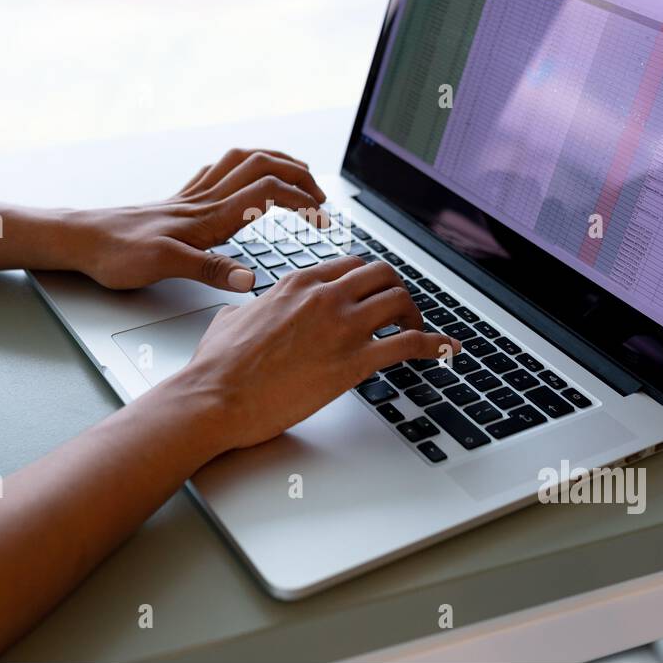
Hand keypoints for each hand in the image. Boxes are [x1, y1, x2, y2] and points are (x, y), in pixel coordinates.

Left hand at [67, 148, 327, 290]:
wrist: (80, 240)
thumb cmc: (117, 253)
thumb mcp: (165, 267)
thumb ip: (210, 270)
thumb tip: (249, 280)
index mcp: (209, 217)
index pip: (268, 193)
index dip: (301, 200)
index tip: (322, 218)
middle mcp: (204, 201)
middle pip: (261, 165)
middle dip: (297, 173)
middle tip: (319, 195)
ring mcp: (191, 198)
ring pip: (242, 162)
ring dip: (274, 161)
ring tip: (295, 174)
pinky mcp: (178, 202)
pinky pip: (218, 172)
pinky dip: (242, 166)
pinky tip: (241, 176)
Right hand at [168, 256, 462, 452]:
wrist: (215, 396)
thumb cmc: (218, 365)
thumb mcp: (231, 319)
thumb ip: (249, 307)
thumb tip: (246, 310)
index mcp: (298, 283)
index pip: (351, 265)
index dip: (369, 281)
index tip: (375, 295)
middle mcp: (325, 296)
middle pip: (382, 274)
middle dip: (397, 291)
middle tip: (400, 312)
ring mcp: (341, 326)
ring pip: (400, 300)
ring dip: (415, 315)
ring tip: (417, 332)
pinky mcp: (353, 361)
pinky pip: (409, 344)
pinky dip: (435, 345)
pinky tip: (447, 350)